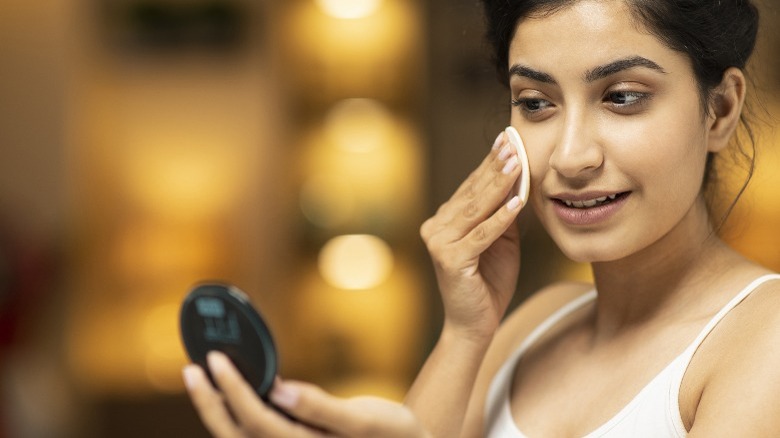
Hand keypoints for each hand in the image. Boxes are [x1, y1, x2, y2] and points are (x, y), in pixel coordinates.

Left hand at [184, 351, 429, 437]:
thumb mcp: (367, 421)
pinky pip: (253, 436)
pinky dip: (235, 416)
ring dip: (217, 412)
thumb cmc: (394, 436)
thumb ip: (322, 409)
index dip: (233, 392)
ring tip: (202, 379)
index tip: (215, 360)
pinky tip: (233, 393)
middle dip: (210, 404)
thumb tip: (279, 391)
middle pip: (235, 436)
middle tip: (192, 368)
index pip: (256, 423)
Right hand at [420, 131, 523, 339]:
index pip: (471, 187)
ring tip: (517, 161)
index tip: (508, 139)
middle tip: (513, 140)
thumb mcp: (500, 242)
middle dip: (496, 166)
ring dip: (499, 183)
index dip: (490, 163)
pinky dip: (501, 218)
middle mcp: (436, 228)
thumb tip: (520, 180)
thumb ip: (503, 214)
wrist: (474, 325)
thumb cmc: (488, 283)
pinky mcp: (451, 260)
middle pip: (473, 192)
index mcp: (444, 221)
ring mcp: (440, 243)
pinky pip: (482, 234)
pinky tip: (517, 201)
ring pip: (476, 208)